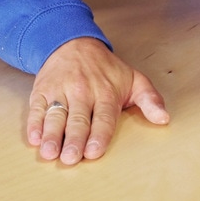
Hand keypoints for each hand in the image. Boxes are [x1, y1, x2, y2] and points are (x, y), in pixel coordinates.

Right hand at [26, 37, 168, 164]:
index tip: (94, 151)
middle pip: (79, 119)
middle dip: (74, 139)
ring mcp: (61, 90)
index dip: (99, 134)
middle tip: (71, 157)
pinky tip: (35, 137)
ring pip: (57, 115)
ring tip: (50, 151)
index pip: (103, 117)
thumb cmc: (106, 69)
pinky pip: (37, 108)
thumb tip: (164, 118)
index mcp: (107, 92)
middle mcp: (83, 91)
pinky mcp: (43, 90)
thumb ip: (150, 100)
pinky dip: (35, 123)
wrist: (74, 43)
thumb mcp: (134, 79)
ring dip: (53, 134)